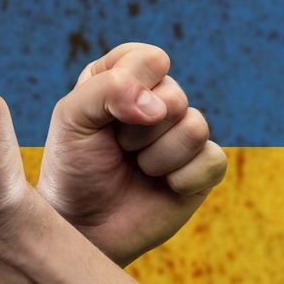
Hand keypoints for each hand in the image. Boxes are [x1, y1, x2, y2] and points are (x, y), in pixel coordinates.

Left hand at [37, 43, 226, 265]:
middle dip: (138, 131)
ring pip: (196, 127)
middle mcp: (156, 103)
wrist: (82, 223)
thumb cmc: (72, 167)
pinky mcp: (200, 169)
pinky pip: (212, 160)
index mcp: (124, 80)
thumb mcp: (72, 117)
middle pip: (175, 95)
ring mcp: (181, 136)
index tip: (105, 117)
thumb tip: (162, 107)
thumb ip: (108, 89)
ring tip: (136, 168)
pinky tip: (162, 187)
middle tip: (118, 149)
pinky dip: (181, 179)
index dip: (130, 87)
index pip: (149, 60)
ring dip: (156, 156)